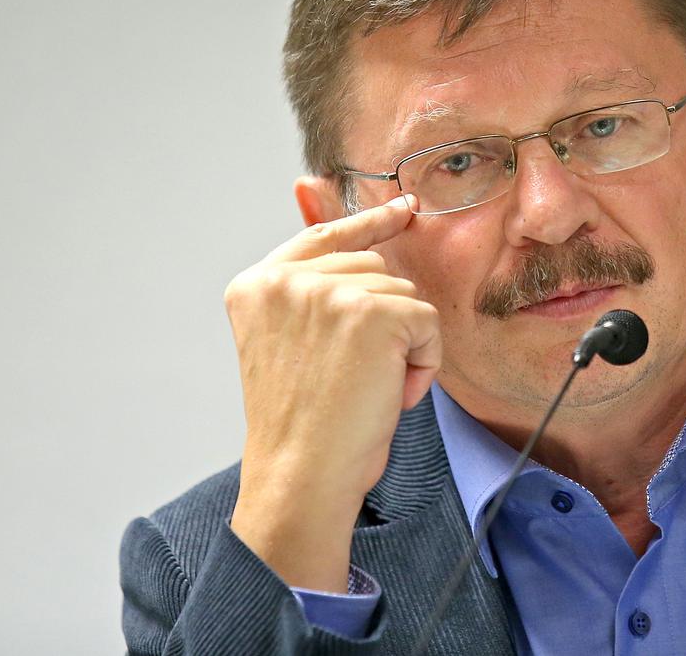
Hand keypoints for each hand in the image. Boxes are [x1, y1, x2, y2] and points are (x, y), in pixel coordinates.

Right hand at [225, 195, 439, 590]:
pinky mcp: (371, 312)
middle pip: (375, 268)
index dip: (369, 224)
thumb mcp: (294, 346)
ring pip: (405, 295)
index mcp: (256, 285)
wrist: (302, 476)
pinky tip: (389, 393)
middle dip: (385, 320)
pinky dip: (424, 362)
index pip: (323, 235)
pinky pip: (428, 322)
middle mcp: (285, 279)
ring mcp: (327, 291)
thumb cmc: (303, 427)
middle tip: (354, 377)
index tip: (405, 210)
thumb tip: (372, 247)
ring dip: (404, 346)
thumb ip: (316, 295)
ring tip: (366, 389)